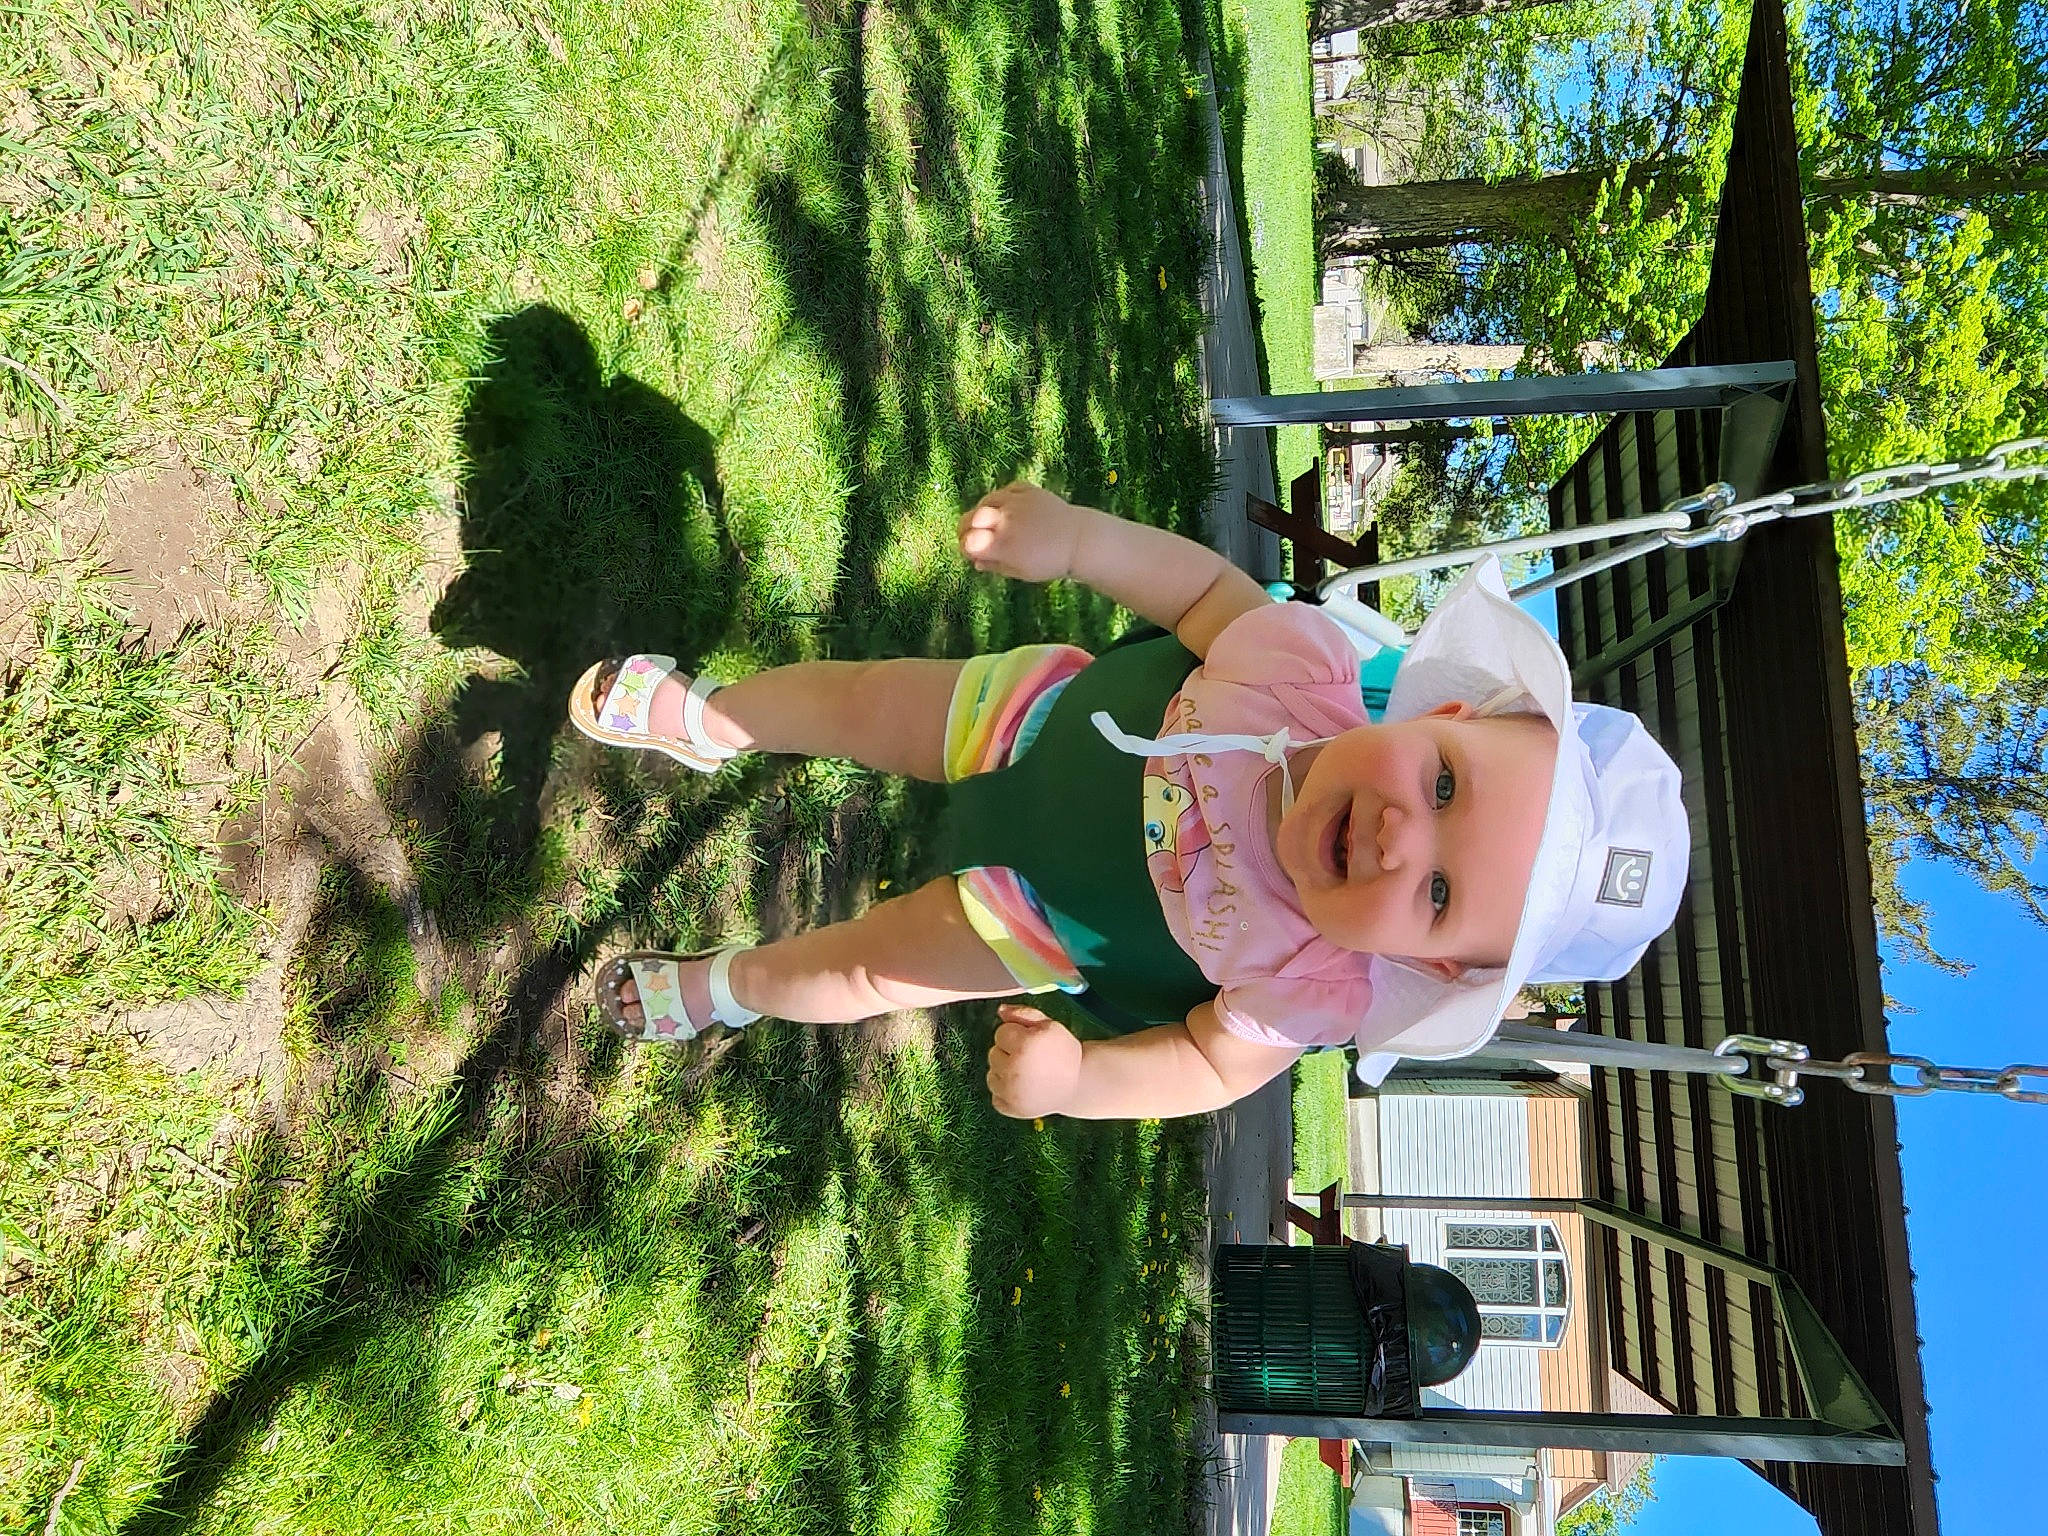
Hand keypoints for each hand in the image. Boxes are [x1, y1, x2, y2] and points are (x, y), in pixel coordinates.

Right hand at [957, 482, 1086, 582]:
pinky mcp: (1028, 490)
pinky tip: (1006, 508)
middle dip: (966, 528)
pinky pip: (1006, 490)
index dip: (965, 548)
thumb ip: (995, 566)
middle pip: (970, 519)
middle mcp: (1005, 521)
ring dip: (982, 512)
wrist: (1079, 540)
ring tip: (990, 522)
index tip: (970, 552)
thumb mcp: (1021, 572)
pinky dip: (1002, 498)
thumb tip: (976, 561)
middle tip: (971, 536)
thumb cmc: (1050, 563)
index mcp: (1002, 546)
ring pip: (986, 501)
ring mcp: (1016, 502)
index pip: (968, 542)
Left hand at [985, 1003, 1083, 1117]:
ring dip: (1005, 1073)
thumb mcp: (1049, 1025)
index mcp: (1023, 1044)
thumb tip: (1000, 1010)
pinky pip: (995, 1097)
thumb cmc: (1063, 1052)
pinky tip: (1024, 1089)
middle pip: (993, 1053)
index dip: (1016, 1035)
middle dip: (1009, 1053)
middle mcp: (1013, 1069)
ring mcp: (1011, 1092)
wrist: (1078, 1084)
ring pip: (991, 1076)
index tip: (1032, 1042)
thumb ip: (1023, 1013)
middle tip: (1031, 1059)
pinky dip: (1006, 1094)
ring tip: (1028, 1074)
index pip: (1001, 1033)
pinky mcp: (1011, 1109)